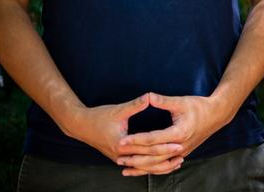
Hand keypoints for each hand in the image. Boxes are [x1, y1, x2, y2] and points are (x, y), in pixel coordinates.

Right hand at [65, 96, 184, 174]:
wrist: (80, 125)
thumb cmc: (99, 116)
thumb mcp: (119, 110)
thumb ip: (136, 104)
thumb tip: (150, 96)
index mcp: (122, 144)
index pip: (147, 147)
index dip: (164, 145)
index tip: (179, 142)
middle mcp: (121, 155)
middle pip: (147, 160)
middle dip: (166, 157)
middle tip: (183, 153)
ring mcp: (119, 159)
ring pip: (143, 167)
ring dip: (160, 166)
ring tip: (177, 162)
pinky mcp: (120, 158)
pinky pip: (138, 166)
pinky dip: (150, 166)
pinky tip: (161, 164)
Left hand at [115, 93, 228, 176]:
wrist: (216, 115)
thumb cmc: (199, 106)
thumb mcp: (181, 102)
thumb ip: (163, 101)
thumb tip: (148, 96)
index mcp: (179, 132)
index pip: (153, 139)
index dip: (136, 140)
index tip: (122, 141)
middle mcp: (180, 145)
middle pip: (153, 155)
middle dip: (134, 156)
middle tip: (118, 156)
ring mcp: (182, 152)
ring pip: (158, 164)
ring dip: (140, 166)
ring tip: (124, 166)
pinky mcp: (182, 154)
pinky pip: (164, 165)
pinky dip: (151, 169)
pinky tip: (140, 170)